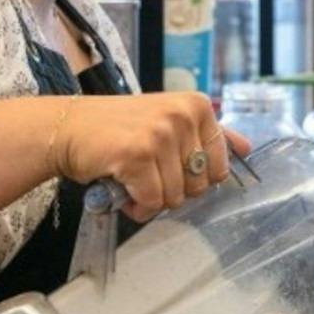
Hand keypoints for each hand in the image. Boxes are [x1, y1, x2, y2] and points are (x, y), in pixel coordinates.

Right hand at [55, 92, 251, 221]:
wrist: (66, 128)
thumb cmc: (117, 129)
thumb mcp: (168, 121)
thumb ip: (209, 135)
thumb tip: (247, 148)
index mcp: (197, 106)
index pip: (220, 167)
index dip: (193, 179)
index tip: (168, 167)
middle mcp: (183, 115)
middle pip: (199, 186)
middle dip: (172, 190)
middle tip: (146, 173)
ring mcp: (161, 133)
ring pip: (176, 197)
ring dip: (151, 200)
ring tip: (131, 180)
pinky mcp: (138, 154)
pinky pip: (153, 202)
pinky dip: (137, 206)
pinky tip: (122, 189)